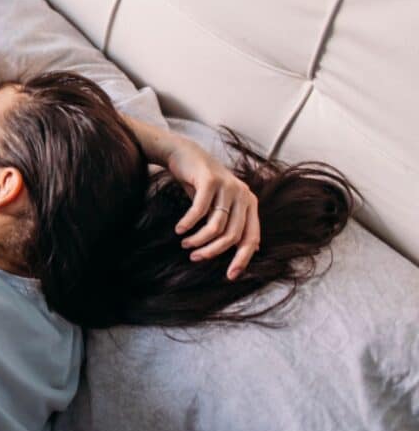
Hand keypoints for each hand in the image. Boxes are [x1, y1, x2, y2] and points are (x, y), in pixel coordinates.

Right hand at [167, 140, 259, 279]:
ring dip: (198, 240)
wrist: (184, 154)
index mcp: (249, 203)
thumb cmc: (201, 183)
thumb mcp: (220, 204)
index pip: (251, 238)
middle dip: (212, 251)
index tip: (229, 276)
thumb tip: (252, 250)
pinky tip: (179, 230)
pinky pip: (199, 211)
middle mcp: (243, 194)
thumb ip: (233, 223)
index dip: (242, 259)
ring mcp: (228, 186)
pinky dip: (188, 224)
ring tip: (185, 244)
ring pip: (215, 226)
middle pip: (232, 236)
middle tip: (194, 257)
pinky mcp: (210, 180)